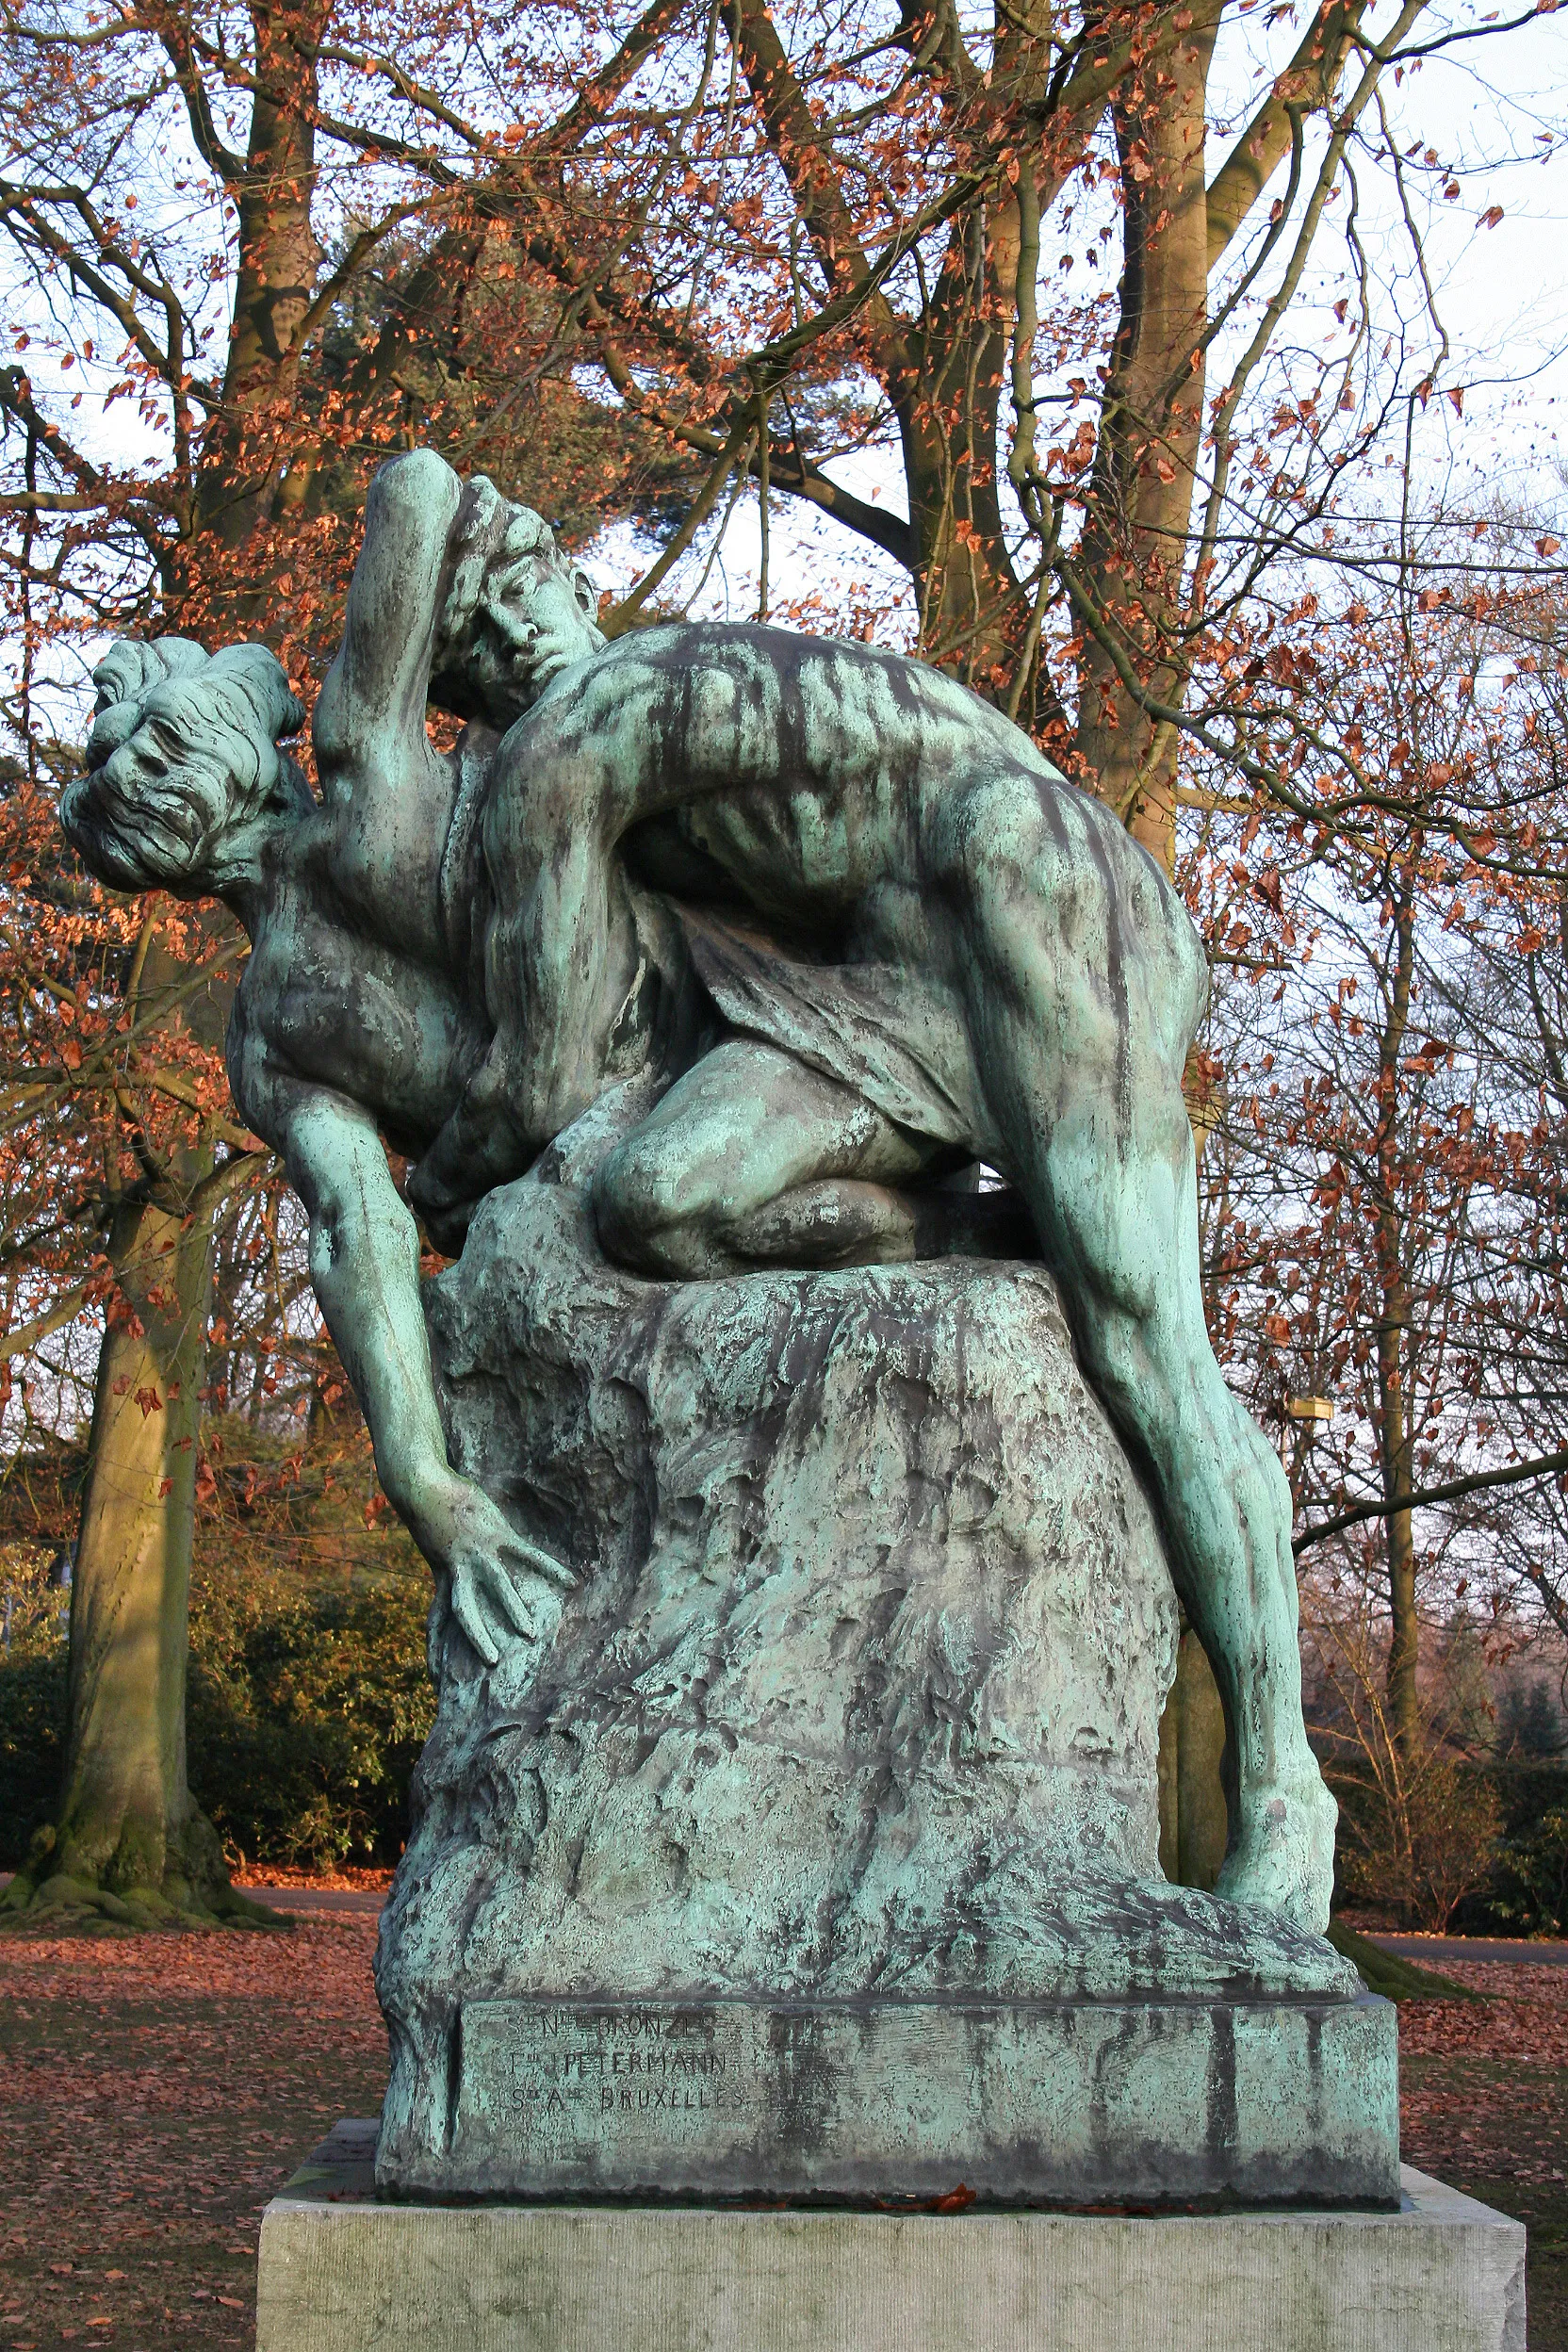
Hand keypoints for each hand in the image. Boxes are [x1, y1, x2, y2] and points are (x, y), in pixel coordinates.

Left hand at [414, 1473, 573, 1669]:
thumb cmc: (430, 1516)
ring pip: (497, 1584)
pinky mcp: (497, 1534)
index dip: (435, 1647)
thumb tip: (446, 1579)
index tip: (435, 1677)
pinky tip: (571, 1581)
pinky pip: (529, 1555)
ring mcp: (479, 1550)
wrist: (423, 1486)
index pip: (438, 1618)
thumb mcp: (434, 1550)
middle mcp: (459, 1569)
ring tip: (528, 1633)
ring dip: (513, 1609)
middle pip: (465, 1608)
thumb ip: (445, 1569)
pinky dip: (551, 1568)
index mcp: (443, 1577)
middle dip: (477, 1636)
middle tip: (492, 1662)